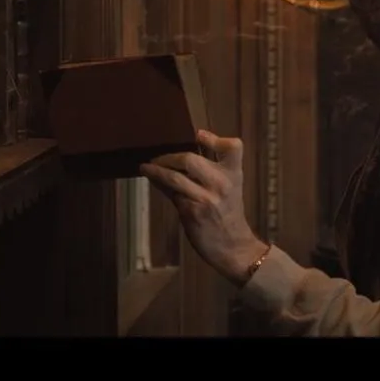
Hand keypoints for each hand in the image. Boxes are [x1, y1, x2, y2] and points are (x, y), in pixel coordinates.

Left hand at [140, 130, 268, 285]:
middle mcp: (221, 184)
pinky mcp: (192, 212)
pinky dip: (160, 185)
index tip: (198, 135)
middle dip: (168, 157)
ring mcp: (206, 198)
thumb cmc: (227, 213)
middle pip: (189, 159)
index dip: (214, 138)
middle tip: (157, 158)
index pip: (233, 147)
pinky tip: (154, 181)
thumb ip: (209, 170)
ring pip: (174, 177)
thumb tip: (179, 154)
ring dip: (156, 171)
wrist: (233, 246)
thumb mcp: (228, 188)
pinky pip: (171, 194)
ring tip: (145, 168)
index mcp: (233, 174)